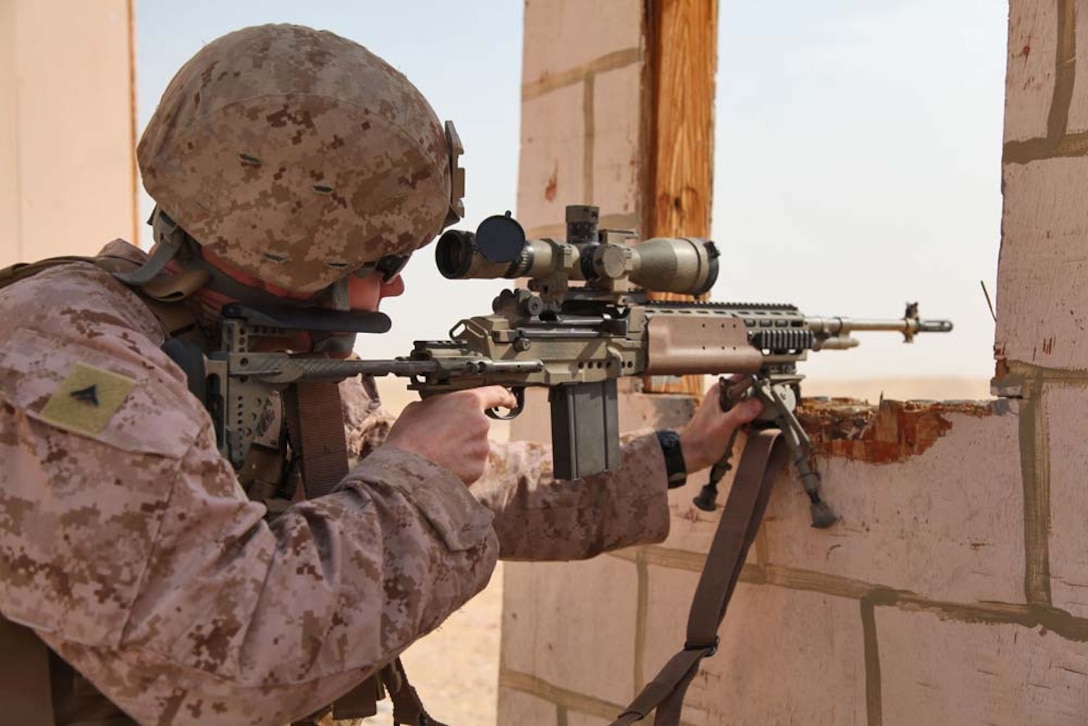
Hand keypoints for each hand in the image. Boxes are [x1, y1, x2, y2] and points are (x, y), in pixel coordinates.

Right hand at [384, 386, 517, 483]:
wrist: (407, 471)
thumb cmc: (409, 436)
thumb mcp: (419, 407)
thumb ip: (440, 404)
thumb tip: (441, 409)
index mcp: (468, 402)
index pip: (496, 394)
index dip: (504, 397)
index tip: (510, 401)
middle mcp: (481, 423)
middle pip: (478, 425)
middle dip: (464, 431)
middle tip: (441, 437)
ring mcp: (482, 448)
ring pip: (474, 447)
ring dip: (461, 450)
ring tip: (436, 454)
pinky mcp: (479, 469)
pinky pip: (471, 465)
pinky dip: (460, 467)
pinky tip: (442, 467)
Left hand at [678, 378, 764, 471]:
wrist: (690, 455)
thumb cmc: (699, 440)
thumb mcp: (723, 426)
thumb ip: (740, 413)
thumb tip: (757, 403)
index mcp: (720, 391)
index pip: (745, 376)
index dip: (760, 382)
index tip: (771, 391)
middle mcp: (724, 395)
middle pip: (751, 388)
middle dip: (761, 399)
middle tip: (766, 410)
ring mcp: (727, 406)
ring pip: (750, 402)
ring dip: (757, 412)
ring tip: (756, 421)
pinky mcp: (730, 417)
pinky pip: (747, 413)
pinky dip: (751, 420)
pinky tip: (749, 428)